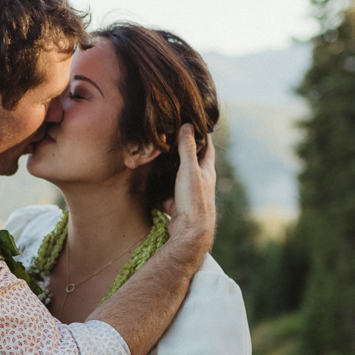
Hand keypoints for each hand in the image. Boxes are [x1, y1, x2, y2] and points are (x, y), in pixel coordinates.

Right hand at [164, 125, 215, 255]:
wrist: (190, 234)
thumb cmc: (194, 201)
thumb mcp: (189, 171)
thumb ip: (187, 149)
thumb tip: (187, 125)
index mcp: (207, 171)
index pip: (206, 146)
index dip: (201, 133)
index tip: (193, 121)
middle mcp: (200, 181)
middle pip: (190, 161)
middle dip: (180, 150)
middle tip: (168, 137)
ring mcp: (188, 194)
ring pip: (175, 177)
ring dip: (166, 170)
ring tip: (154, 157)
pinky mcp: (177, 206)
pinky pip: (165, 194)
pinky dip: (157, 188)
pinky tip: (147, 183)